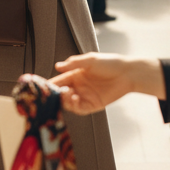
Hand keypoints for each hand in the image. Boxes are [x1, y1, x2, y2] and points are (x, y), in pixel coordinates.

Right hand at [51, 53, 165, 113]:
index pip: (58, 81)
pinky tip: (75, 99)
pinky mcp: (93, 105)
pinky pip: (80, 109)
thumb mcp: (91, 60)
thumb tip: (57, 66)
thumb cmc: (110, 63)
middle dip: (56, 95)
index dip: (50, 85)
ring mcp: (85, 96)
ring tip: (67, 94)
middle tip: (56, 92)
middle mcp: (78, 87)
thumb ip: (74, 63)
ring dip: (65, 100)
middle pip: (61, 94)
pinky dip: (74, 106)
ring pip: (68, 103)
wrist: (127, 73)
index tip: (42, 88)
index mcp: (75, 75)